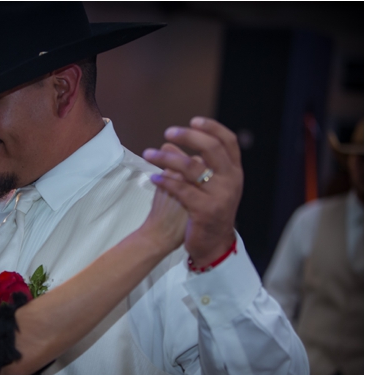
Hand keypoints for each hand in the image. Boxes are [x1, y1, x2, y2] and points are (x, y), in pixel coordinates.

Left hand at [143, 117, 242, 266]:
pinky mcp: (205, 211)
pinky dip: (165, 181)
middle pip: (212, 148)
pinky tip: (153, 177)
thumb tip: (168, 142)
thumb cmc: (205, 211)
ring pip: (192, 167)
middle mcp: (231, 181)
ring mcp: (220, 196)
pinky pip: (182, 189)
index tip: (193, 120)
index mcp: (234, 172)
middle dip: (189, 136)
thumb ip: (190, 163)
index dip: (212, 128)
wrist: (212, 245)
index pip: (228, 142)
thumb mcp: (204, 185)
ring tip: (149, 154)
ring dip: (166, 158)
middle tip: (168, 131)